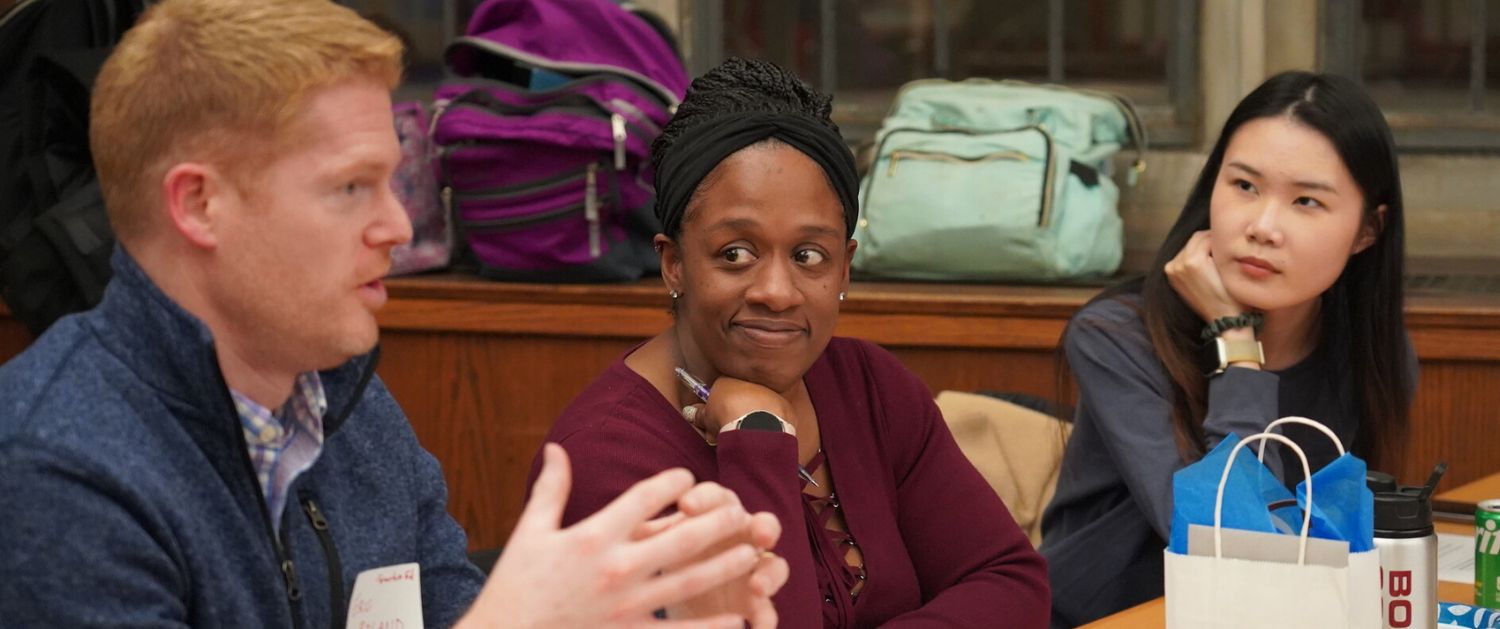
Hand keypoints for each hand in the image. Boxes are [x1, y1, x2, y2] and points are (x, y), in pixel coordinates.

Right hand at [459, 444, 777, 628]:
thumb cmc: (515, 586)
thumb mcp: (530, 532)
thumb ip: (552, 489)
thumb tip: (556, 448)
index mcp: (593, 535)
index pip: (645, 496)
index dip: (673, 481)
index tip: (688, 478)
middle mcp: (616, 566)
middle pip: (682, 536)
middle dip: (718, 522)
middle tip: (743, 513)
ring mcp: (626, 605)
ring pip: (689, 580)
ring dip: (726, 566)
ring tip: (753, 555)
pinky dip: (710, 626)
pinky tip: (737, 619)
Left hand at [657, 488, 788, 627]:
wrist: (665, 596)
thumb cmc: (657, 560)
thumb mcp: (650, 548)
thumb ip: (645, 534)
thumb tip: (625, 522)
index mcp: (715, 516)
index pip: (717, 498)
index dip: (706, 499)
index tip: (686, 505)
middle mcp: (741, 539)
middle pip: (761, 525)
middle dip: (763, 527)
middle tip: (758, 533)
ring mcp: (753, 571)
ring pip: (775, 567)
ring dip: (770, 575)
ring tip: (757, 587)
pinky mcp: (754, 604)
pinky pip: (768, 611)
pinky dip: (766, 620)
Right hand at [682, 376, 795, 440]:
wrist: (755, 425)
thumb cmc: (727, 417)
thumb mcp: (706, 417)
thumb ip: (699, 414)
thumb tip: (692, 413)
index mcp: (729, 380)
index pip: (720, 390)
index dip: (716, 407)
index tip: (714, 420)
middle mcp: (751, 382)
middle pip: (740, 399)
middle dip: (733, 415)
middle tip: (726, 432)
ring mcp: (770, 394)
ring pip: (759, 407)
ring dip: (752, 420)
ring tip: (744, 436)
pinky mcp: (786, 408)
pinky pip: (775, 417)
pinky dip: (769, 426)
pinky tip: (762, 437)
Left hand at [1164, 230, 1248, 323]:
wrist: (1224, 318)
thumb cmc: (1232, 294)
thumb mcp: (1228, 266)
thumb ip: (1218, 247)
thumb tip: (1217, 234)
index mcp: (1192, 260)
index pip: (1206, 236)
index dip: (1219, 237)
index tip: (1227, 241)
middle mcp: (1178, 264)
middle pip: (1195, 240)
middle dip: (1208, 241)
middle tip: (1221, 247)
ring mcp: (1173, 271)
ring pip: (1188, 248)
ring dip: (1200, 249)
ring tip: (1214, 258)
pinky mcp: (1172, 278)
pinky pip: (1182, 259)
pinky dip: (1193, 258)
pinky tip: (1205, 266)